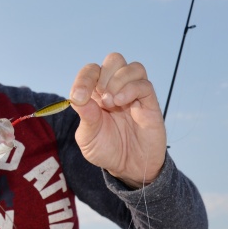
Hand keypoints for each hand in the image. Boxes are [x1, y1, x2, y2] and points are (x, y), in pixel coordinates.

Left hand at [69, 52, 165, 187]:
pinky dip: (130, 89)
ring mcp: (134, 95)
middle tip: (100, 98)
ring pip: (132, 67)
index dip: (84, 78)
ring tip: (112, 103)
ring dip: (118, 80)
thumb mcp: (87, 138)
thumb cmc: (107, 150)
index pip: (92, 71)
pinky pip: (144, 84)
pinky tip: (121, 103)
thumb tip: (80, 97)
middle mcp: (116, 90)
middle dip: (103, 74)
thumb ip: (85, 117)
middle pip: (114, 60)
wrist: (129, 168)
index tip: (79, 97)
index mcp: (97, 95)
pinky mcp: (149, 104)